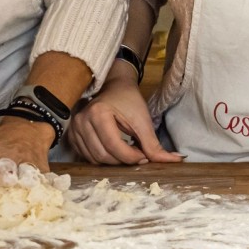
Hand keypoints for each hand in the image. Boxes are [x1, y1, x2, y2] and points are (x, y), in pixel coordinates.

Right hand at [66, 81, 182, 164]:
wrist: (114, 87)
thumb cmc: (128, 100)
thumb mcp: (143, 120)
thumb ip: (154, 144)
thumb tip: (175, 161)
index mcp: (98, 113)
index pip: (114, 147)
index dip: (132, 157)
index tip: (145, 156)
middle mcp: (81, 121)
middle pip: (104, 156)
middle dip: (123, 160)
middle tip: (137, 155)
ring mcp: (74, 129)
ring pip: (95, 159)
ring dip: (113, 162)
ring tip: (126, 152)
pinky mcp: (72, 136)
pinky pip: (88, 157)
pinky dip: (103, 159)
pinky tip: (114, 151)